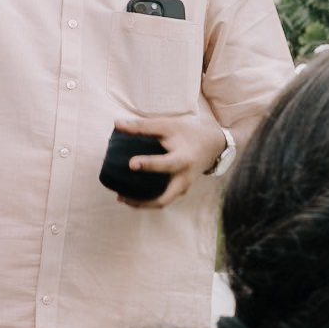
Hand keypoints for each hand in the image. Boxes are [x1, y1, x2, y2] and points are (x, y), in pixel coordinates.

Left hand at [110, 113, 225, 209]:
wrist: (211, 146)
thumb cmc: (187, 134)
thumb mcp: (168, 125)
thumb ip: (143, 126)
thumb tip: (117, 123)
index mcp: (183, 159)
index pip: (166, 164)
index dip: (148, 165)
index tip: (131, 164)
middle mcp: (184, 178)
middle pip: (163, 199)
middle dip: (142, 201)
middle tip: (120, 196)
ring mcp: (184, 187)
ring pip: (162, 203)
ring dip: (142, 204)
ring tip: (122, 197)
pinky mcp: (180, 190)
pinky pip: (163, 199)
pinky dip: (148, 200)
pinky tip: (132, 194)